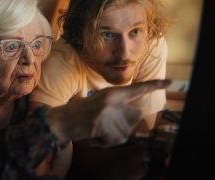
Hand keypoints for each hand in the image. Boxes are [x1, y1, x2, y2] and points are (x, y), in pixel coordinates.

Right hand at [46, 79, 170, 147]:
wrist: (62, 120)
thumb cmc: (80, 112)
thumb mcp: (100, 102)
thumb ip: (117, 107)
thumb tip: (133, 118)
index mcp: (112, 93)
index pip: (137, 89)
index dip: (154, 85)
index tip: (170, 82)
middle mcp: (112, 101)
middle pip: (135, 117)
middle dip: (126, 124)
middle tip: (106, 123)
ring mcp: (108, 113)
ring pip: (126, 132)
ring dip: (114, 135)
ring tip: (98, 130)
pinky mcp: (102, 125)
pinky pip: (115, 140)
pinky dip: (106, 142)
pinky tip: (94, 135)